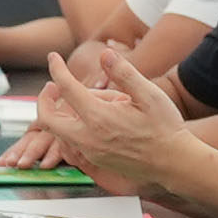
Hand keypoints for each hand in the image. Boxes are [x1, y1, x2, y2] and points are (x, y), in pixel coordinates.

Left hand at [31, 47, 173, 182]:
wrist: (174, 163)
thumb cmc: (165, 128)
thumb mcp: (149, 94)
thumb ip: (124, 73)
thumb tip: (105, 54)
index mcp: (99, 117)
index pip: (66, 88)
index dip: (56, 69)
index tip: (52, 58)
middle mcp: (89, 138)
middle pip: (48, 118)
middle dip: (44, 99)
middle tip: (52, 85)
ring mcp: (90, 152)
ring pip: (59, 133)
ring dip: (59, 115)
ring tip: (78, 99)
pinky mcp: (95, 161)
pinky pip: (70, 145)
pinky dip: (69, 130)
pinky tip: (84, 119)